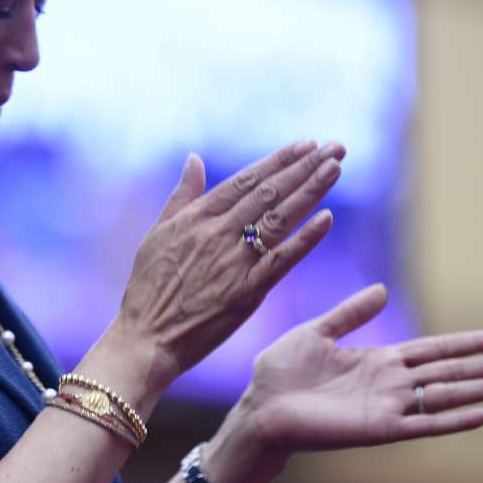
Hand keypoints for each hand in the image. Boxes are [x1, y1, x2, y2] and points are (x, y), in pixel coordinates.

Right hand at [114, 140, 346, 384]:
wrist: (147, 337)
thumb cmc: (148, 287)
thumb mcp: (156, 233)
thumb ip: (181, 196)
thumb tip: (194, 158)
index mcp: (196, 218)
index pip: (246, 180)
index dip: (278, 160)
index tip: (305, 144)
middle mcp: (218, 234)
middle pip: (269, 193)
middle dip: (305, 167)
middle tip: (335, 148)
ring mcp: (234, 262)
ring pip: (279, 218)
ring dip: (311, 191)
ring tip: (336, 168)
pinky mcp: (247, 292)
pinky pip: (282, 260)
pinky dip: (305, 238)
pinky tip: (327, 218)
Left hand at [244, 284, 482, 450]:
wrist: (259, 406)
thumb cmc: (280, 372)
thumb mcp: (316, 332)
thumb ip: (350, 314)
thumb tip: (383, 289)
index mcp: (377, 360)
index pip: (433, 350)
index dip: (466, 343)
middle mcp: (389, 384)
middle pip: (449, 373)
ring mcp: (387, 407)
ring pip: (445, 396)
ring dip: (482, 390)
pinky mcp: (378, 429)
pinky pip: (424, 424)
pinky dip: (455, 420)